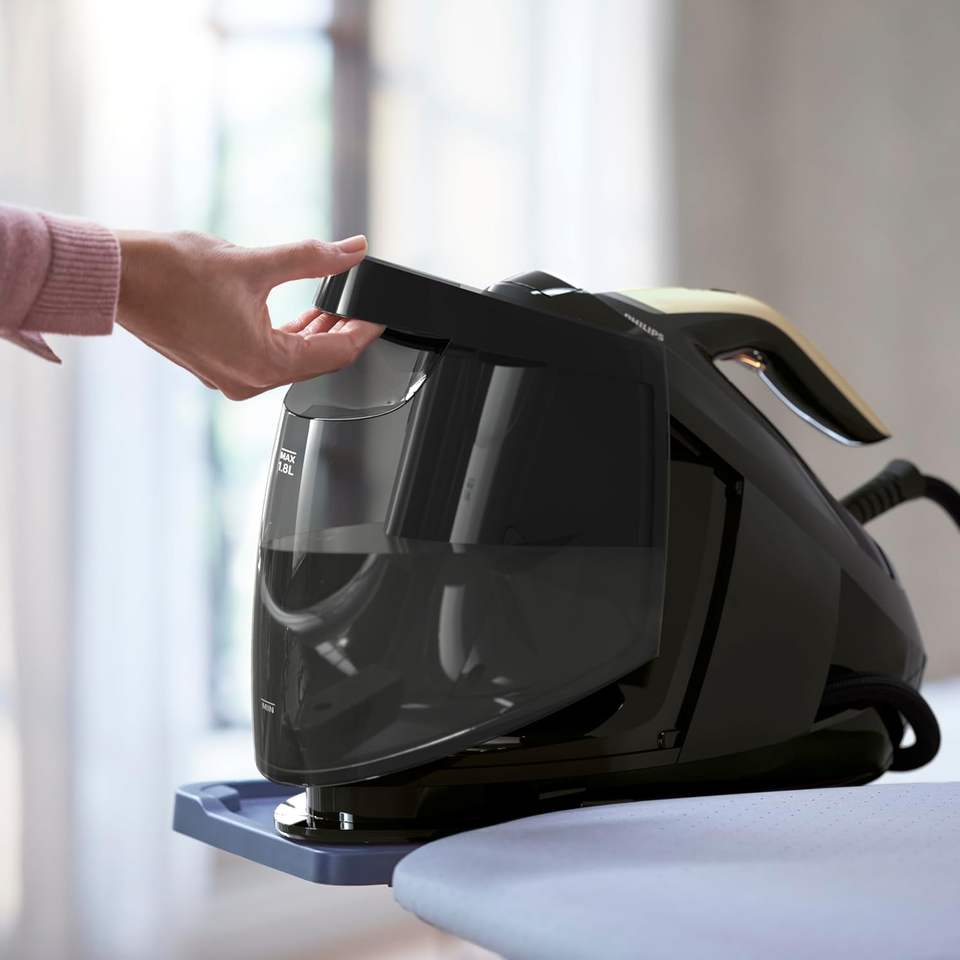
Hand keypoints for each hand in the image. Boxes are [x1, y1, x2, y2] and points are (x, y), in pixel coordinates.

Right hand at [115, 230, 381, 398]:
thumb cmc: (170, 273)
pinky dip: (286, 338)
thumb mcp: (255, 263)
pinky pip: (266, 358)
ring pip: (291, 361)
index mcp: (264, 364)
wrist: (116, 277)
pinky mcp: (218, 366)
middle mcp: (249, 380)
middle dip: (341, 332)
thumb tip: (352, 251)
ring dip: (313, 334)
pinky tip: (299, 315)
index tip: (381, 313)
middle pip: (316, 362)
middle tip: (360, 305)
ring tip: (333, 305)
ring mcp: (231, 377)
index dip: (364, 331)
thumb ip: (313, 259)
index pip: (336, 354)